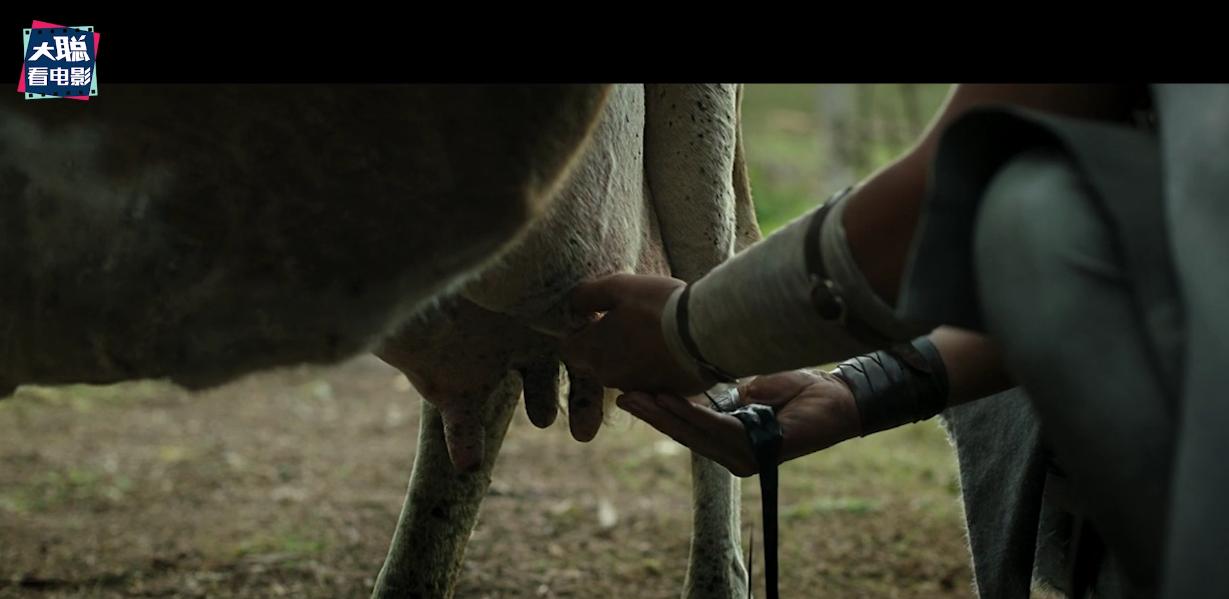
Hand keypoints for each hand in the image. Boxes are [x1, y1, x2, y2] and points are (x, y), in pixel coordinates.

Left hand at [561, 274, 711, 394]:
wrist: (708, 331)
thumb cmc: (659, 306)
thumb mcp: (618, 287)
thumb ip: (586, 296)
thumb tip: (573, 306)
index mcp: (594, 352)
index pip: (568, 348)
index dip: (578, 331)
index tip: (597, 316)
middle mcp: (611, 377)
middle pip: (595, 362)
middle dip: (603, 344)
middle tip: (627, 321)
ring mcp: (639, 388)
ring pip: (623, 372)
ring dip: (630, 356)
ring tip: (653, 331)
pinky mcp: (665, 393)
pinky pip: (651, 380)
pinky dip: (654, 366)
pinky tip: (671, 347)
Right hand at [615, 369, 861, 475]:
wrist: (838, 397)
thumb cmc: (800, 390)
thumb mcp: (752, 388)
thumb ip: (724, 396)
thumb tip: (700, 391)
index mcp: (732, 441)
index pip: (688, 429)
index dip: (659, 413)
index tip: (630, 394)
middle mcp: (735, 455)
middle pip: (684, 435)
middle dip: (652, 414)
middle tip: (623, 396)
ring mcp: (745, 457)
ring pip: (695, 433)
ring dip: (665, 413)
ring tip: (639, 395)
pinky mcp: (757, 450)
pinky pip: (717, 429)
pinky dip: (692, 413)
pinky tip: (669, 400)